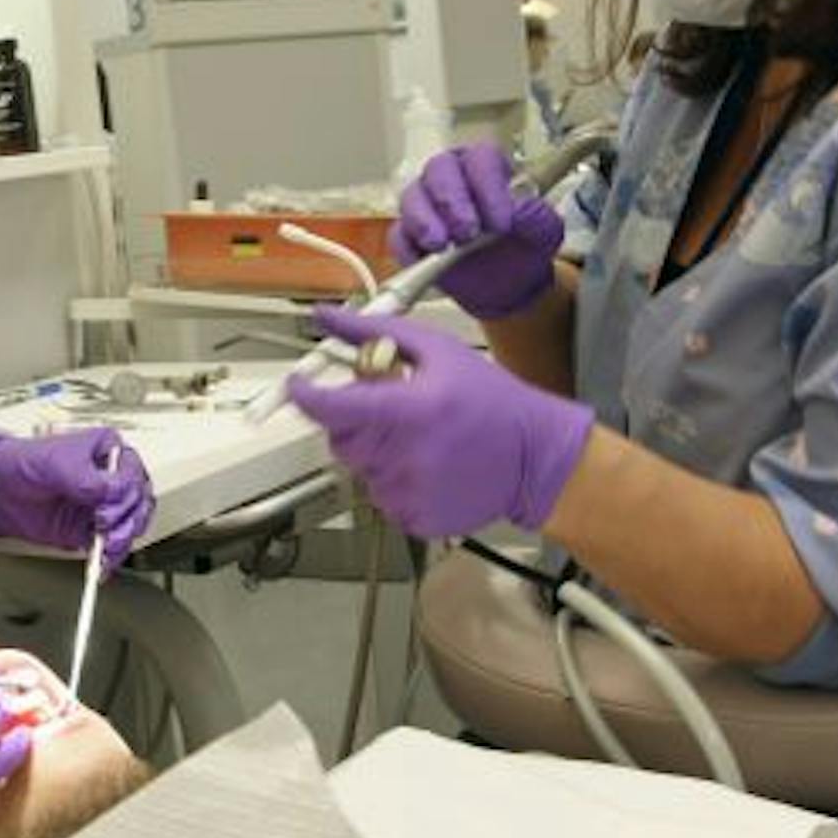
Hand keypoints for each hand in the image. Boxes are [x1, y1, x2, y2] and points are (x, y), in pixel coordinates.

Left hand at [0, 429, 153, 570]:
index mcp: (106, 451)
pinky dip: (110, 557)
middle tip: (106, 528)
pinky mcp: (89, 529)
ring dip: (123, 540)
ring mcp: (101, 505)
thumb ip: (87, 479)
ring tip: (106, 549)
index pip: (132, 473)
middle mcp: (108, 478)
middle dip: (128, 518)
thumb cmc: (19, 463)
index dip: (125, 493)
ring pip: (131, 524)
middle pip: (139, 501)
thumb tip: (112, 492)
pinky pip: (111, 545)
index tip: (105, 508)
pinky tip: (102, 564)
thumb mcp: (55, 463)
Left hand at [286, 307, 593, 536]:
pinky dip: (395, 480)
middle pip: (339, 438)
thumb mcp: (437, 351)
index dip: (306, 395)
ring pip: (360, 469)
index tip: (302, 386)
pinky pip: (382, 496)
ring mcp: (406, 493)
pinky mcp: (414, 518)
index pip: (327, 408)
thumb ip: (373, 333)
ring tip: (419, 437)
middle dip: (352, 420)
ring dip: (376, 451)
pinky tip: (427, 464)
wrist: (535, 456)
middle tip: (390, 407)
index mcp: (403, 411)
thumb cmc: (493, 402)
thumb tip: (328, 319)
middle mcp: (400, 456)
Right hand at [393, 145, 564, 320]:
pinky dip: (408, 248)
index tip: (501, 221)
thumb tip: (519, 208)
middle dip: (452, 201)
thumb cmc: (522, 244)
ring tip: (441, 246)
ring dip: (424, 221)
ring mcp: (425, 204)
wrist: (507, 282)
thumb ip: (537, 216)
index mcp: (485, 166)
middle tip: (467, 233)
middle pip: (439, 170)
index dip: (488, 186)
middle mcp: (450, 177)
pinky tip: (423, 260)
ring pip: (412, 198)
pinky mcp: (409, 236)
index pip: (480, 159)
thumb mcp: (543, 231)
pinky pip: (398, 235)